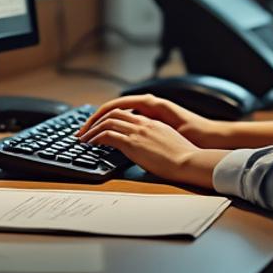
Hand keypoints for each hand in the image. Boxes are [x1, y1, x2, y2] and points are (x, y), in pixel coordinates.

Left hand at [77, 94, 229, 148]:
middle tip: (85, 130)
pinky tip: (90, 143)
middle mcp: (143, 122)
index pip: (125, 111)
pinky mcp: (133, 143)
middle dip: (95, 120)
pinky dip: (95, 137)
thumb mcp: (169, 141)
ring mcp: (138, 131)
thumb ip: (156, 139)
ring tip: (82, 138)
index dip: (109, 116)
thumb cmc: (184, 156)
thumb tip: (147, 149)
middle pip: (112, 112)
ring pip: (107, 121)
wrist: (190, 161)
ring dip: (92, 128)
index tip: (99, 125)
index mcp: (152, 121)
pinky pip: (107, 134)